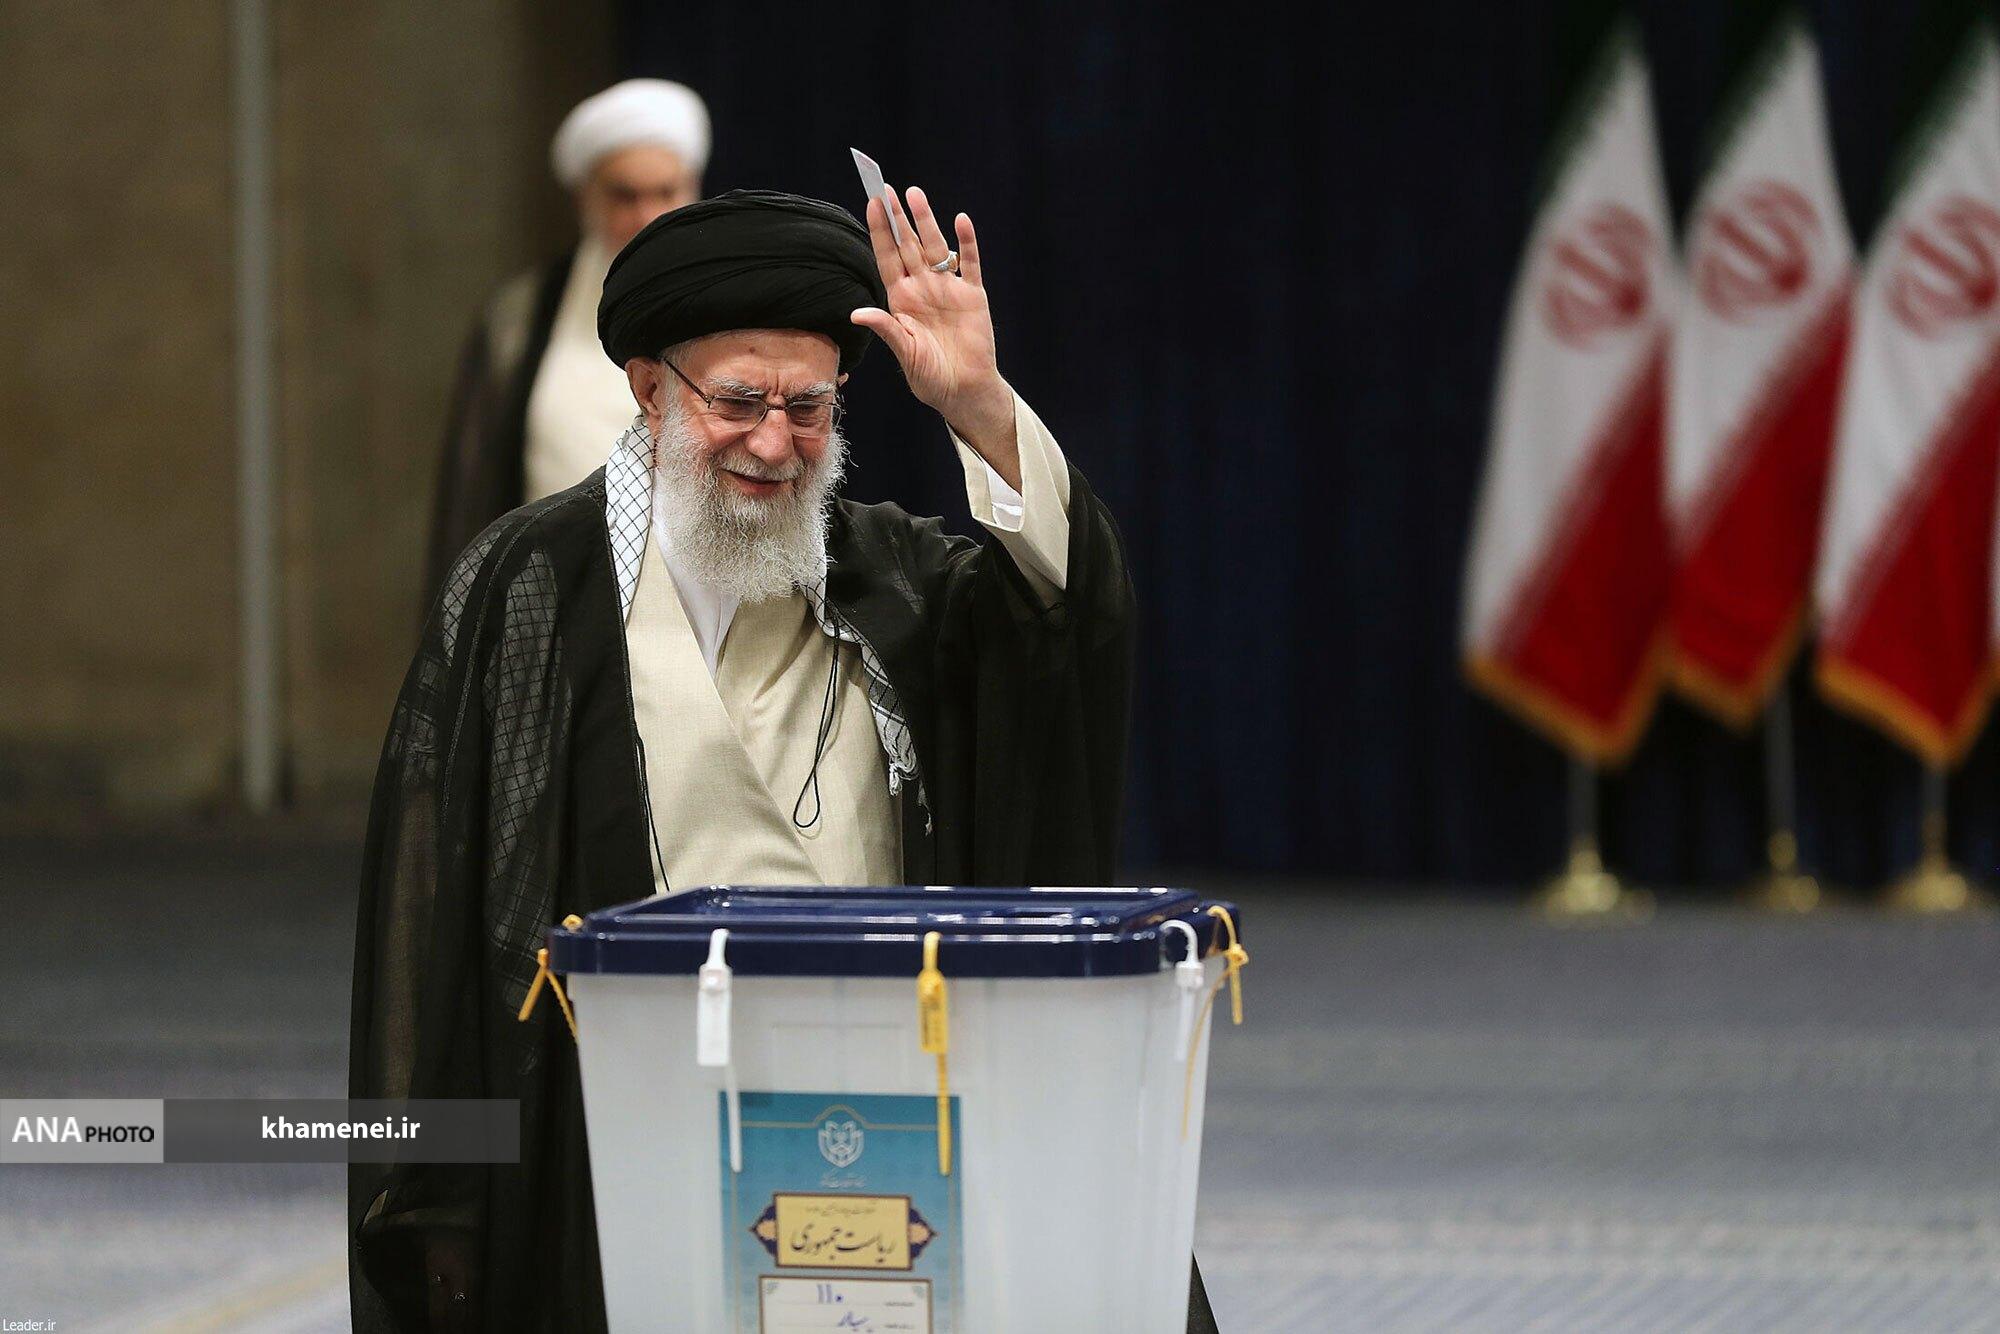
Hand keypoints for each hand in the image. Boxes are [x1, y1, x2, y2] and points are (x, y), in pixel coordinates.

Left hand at [851, 186, 1017, 479]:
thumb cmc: (929, 377)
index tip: (872, 204)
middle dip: (898, 217)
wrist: (963, 390)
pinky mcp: (973, 295)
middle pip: (908, 245)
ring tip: (916, 194)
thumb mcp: (904, 353)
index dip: (880, 232)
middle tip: (887, 189)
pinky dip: (966, 243)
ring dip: (926, 221)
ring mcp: (948, 289)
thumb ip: (885, 328)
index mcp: (901, 300)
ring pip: (935, 247)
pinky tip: (961, 221)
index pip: (887, 257)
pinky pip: (969, 264)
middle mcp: (922, 288)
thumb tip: (857, 313)